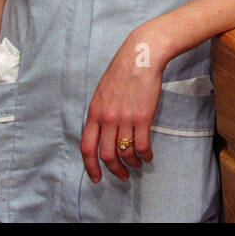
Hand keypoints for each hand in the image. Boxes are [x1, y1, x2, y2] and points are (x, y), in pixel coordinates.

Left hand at [81, 31, 163, 182]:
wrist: (141, 57)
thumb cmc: (122, 71)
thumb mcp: (102, 92)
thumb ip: (100, 113)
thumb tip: (101, 133)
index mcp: (94, 113)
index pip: (87, 147)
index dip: (90, 166)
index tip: (96, 178)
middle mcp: (107, 119)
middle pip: (106, 155)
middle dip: (114, 170)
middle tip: (121, 176)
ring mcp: (125, 119)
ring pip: (125, 152)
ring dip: (131, 163)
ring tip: (137, 164)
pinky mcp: (143, 117)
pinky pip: (142, 145)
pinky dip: (145, 154)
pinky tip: (148, 155)